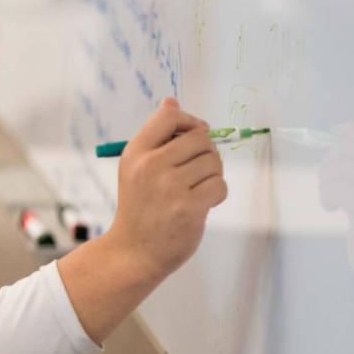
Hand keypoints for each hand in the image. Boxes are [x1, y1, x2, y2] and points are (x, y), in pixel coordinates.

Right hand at [59, 98, 227, 343]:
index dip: (190, 121)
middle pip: (200, 138)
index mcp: (136, 152)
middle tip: (196, 171)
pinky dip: (216, 194)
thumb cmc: (139, 207)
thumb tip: (172, 101)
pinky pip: (220, 186)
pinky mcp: (189, 207)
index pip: (170, 115)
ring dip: (212, 175)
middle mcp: (151, 165)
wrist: (134, 251)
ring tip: (196, 189)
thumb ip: (156, 137)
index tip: (192, 136)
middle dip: (206, 152)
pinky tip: (201, 204)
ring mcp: (170, 187)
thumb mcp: (135, 167)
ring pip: (213, 162)